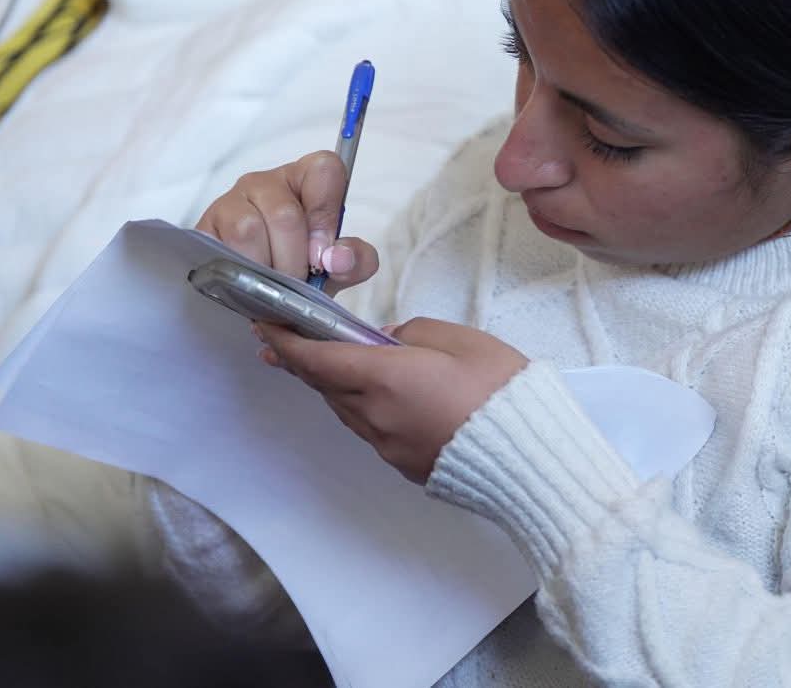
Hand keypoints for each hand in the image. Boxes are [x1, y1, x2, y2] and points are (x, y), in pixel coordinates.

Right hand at [196, 152, 379, 292]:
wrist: (259, 292)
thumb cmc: (302, 267)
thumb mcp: (338, 266)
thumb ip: (356, 260)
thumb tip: (338, 258)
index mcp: (306, 179)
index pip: (325, 169)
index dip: (326, 215)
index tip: (323, 256)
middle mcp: (267, 182)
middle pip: (284, 214)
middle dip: (294, 259)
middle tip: (296, 282)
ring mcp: (232, 200)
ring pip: (248, 230)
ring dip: (264, 269)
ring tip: (270, 287)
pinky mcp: (205, 225)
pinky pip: (219, 247)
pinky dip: (238, 273)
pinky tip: (247, 285)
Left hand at [257, 318, 529, 485]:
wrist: (526, 455)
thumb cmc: (499, 390)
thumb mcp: (462, 340)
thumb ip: (414, 332)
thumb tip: (387, 340)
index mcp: (385, 377)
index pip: (318, 358)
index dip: (286, 342)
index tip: (265, 327)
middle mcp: (375, 414)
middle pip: (325, 385)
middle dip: (302, 362)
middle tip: (286, 341)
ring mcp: (387, 444)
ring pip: (344, 408)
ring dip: (332, 385)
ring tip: (330, 365)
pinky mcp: (402, 462)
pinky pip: (369, 428)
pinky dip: (360, 406)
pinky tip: (374, 396)